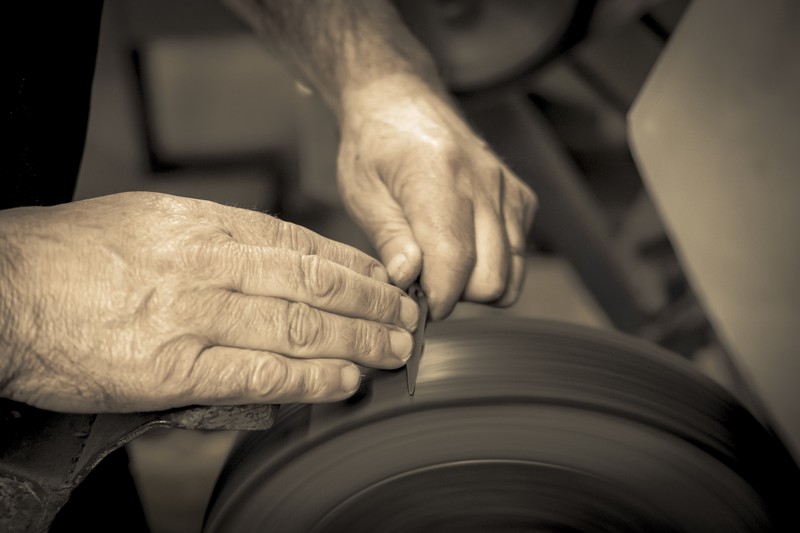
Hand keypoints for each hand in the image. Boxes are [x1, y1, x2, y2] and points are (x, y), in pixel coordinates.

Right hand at [0, 192, 417, 412]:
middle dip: (371, 303)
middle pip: (313, 284)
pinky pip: (259, 371)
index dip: (352, 264)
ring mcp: (194, 315)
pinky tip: (344, 381)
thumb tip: (267, 261)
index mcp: (203, 224)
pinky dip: (310, 378)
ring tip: (394, 351)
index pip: (300, 243)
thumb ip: (211, 239)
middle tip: (408, 317)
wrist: (2, 291)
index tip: (384, 278)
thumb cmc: (70, 256)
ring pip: (298, 326)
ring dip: (357, 340)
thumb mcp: (148, 221)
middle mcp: (208, 263)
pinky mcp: (174, 368)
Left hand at [338, 77, 536, 318]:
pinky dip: (491, 266)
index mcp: (438, 175)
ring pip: (510, 275)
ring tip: (440, 266)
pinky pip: (517, 257)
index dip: (434, 297)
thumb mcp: (363, 193)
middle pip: (491, 279)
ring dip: (474, 285)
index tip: (413, 303)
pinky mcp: (521, 197)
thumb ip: (389, 240)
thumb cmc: (376, 144)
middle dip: (455, 295)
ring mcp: (507, 189)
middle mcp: (483, 181)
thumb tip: (407, 282)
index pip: (454, 262)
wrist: (400, 101)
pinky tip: (460, 248)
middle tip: (423, 282)